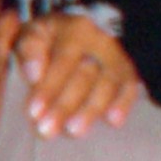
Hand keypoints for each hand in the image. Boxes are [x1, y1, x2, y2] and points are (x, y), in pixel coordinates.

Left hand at [14, 13, 140, 136]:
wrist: (71, 30)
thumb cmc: (45, 38)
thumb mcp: (30, 34)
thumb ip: (29, 49)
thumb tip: (34, 74)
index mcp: (73, 28)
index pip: (63, 60)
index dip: (49, 88)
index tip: (34, 112)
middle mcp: (99, 40)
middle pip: (86, 74)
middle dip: (65, 105)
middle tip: (47, 130)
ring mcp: (116, 55)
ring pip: (108, 82)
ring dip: (91, 110)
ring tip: (74, 131)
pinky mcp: (127, 69)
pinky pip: (130, 86)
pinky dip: (123, 104)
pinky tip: (113, 122)